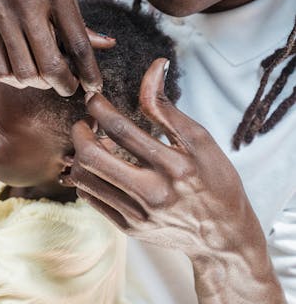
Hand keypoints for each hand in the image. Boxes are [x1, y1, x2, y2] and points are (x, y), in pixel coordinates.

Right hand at [0, 0, 102, 95]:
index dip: (90, 72)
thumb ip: (77, 10)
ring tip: (45, 77)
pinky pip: (1, 66)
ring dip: (39, 84)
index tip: (95, 87)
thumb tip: (104, 43)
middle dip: (65, 86)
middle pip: (52, 65)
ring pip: (25, 71)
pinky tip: (22, 71)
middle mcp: (30, 3)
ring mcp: (3, 15)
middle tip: (69, 88)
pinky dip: (15, 78)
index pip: (78, 42)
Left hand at [70, 59, 257, 258]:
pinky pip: (90, 198)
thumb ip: (167, 107)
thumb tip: (154, 67)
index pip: (122, 130)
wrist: (223, 236)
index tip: (93, 98)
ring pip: (85, 179)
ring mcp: (138, 215)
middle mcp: (153, 193)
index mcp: (174, 166)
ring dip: (80, 154)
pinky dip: (87, 176)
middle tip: (85, 122)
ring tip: (93, 143)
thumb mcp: (201, 140)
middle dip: (79, 131)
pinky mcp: (128, 229)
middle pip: (92, 156)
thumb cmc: (215, 181)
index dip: (99, 108)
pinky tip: (100, 166)